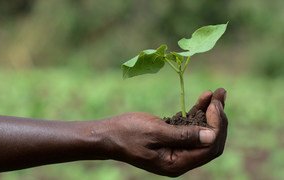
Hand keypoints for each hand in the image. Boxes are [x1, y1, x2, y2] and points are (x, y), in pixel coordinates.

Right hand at [105, 88, 227, 176]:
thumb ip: (183, 136)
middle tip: (220, 95)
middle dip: (218, 118)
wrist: (109, 134)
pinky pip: (191, 128)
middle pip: (210, 142)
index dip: (217, 126)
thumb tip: (212, 136)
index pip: (209, 148)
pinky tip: (204, 98)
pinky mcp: (172, 140)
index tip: (215, 104)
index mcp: (176, 163)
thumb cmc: (128, 133)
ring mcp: (177, 150)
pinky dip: (198, 113)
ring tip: (218, 93)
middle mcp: (180, 159)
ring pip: (203, 133)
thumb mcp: (155, 132)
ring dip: (212, 113)